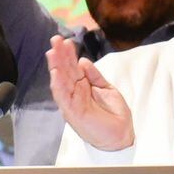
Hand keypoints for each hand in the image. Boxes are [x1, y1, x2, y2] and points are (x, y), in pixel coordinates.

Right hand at [46, 35, 133, 151]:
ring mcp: (72, 102)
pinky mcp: (72, 112)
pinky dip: (59, 85)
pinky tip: (56, 73)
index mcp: (82, 86)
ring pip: (61, 81)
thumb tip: (83, 60)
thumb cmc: (114, 114)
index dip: (68, 54)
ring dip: (56, 66)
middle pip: (64, 71)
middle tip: (55, 39)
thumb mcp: (107, 89)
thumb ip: (95, 76)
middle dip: (59, 55)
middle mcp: (74, 93)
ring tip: (52, 52)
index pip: (72, 67)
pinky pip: (63, 97)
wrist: (121, 135)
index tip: (65, 40)